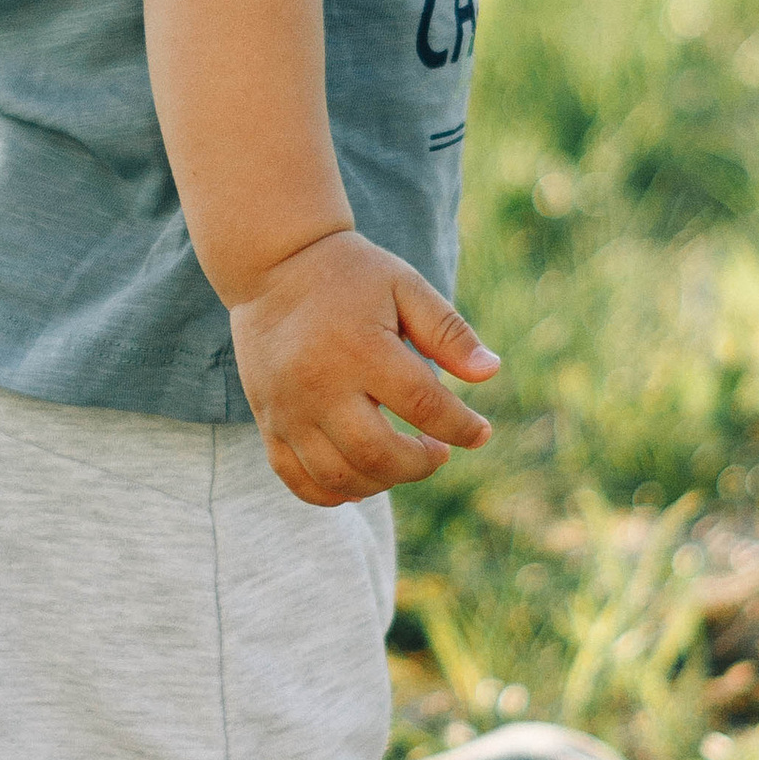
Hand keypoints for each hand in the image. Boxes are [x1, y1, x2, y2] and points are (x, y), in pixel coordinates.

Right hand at [230, 231, 496, 506]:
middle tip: (438, 451)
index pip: (423, 405)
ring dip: (382, 481)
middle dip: (420, 464)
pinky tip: (361, 480)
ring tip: (402, 459)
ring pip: (339, 476)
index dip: (461, 427)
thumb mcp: (405, 286)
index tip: (481, 432)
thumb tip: (490, 373)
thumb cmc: (351, 275)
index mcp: (361, 348)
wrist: (272, 266)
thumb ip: (449, 330)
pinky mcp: (268, 421)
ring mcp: (288, 409)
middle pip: (377, 453)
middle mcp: (319, 384)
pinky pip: (298, 479)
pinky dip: (333, 493)